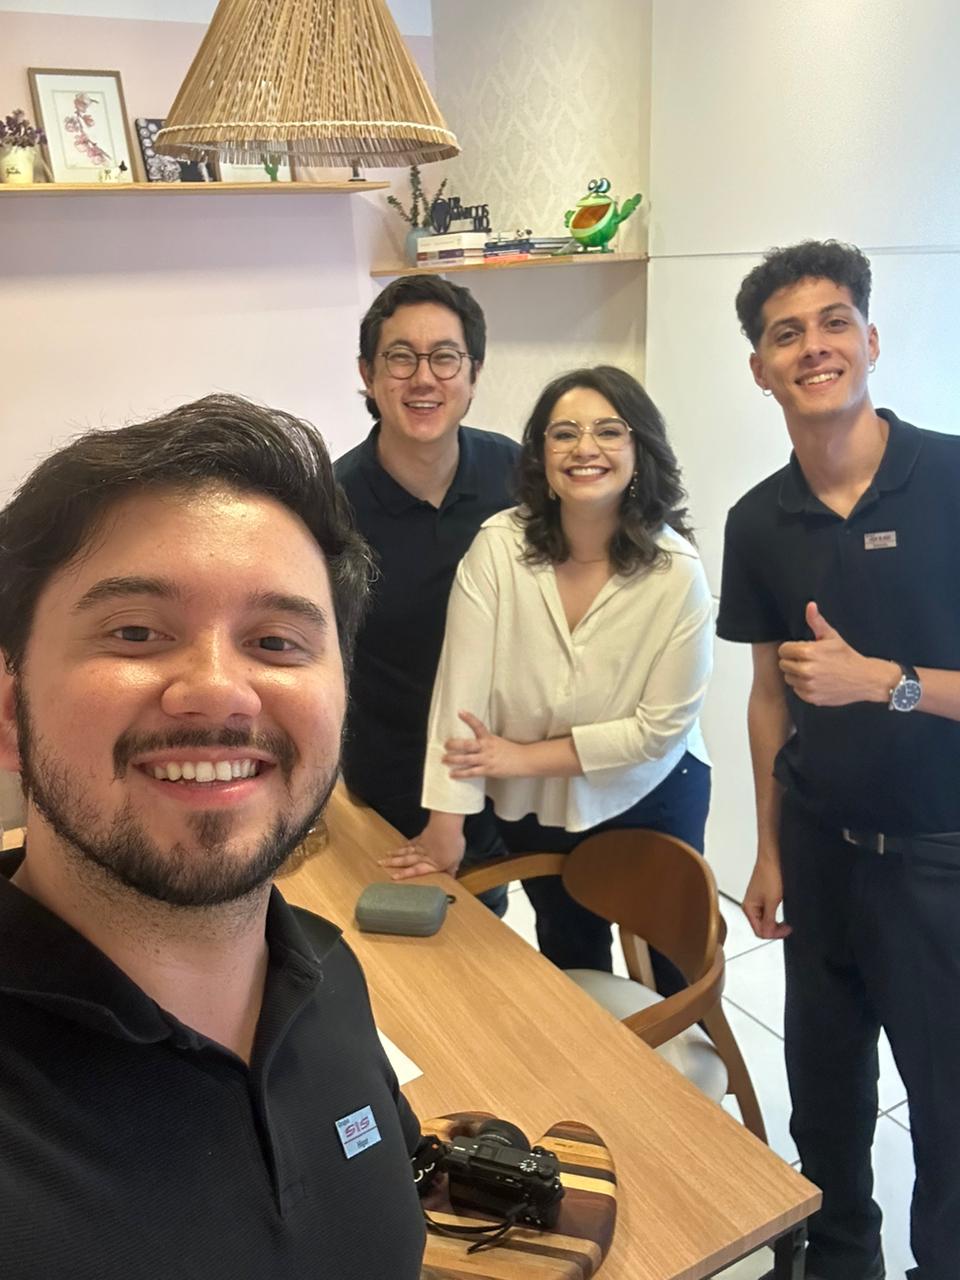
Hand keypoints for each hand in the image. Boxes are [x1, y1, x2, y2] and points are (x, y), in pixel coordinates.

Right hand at [379, 822, 464, 880]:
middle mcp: (423, 855)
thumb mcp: (456, 859)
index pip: (415, 871)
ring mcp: (422, 845)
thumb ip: (452, 868)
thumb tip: (451, 876)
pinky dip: (407, 843)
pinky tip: (403, 844)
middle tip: (380, 864)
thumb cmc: (452, 842)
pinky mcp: (423, 835)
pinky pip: (412, 841)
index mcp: (431, 864)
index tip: (393, 877)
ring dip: (396, 853)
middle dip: (393, 863)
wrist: (447, 825)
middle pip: (405, 860)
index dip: (404, 875)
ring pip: (406, 850)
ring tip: (386, 855)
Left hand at [442, 711, 525, 779]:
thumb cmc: (510, 751)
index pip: (478, 726)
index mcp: (489, 738)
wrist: (524, 760)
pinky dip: (460, 774)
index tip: (460, 712)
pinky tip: (452, 774)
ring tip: (444, 760)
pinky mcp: (488, 770)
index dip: (469, 719)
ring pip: (466, 759)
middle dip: (454, 745)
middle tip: (445, 745)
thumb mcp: (497, 741)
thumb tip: (470, 743)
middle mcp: (486, 747)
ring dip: (453, 760)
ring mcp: (486, 759)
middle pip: (467, 745)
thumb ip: (485, 742)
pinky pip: (471, 772)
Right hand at [742, 852, 791, 939]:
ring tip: (786, 922)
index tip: (787, 930)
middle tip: (788, 927)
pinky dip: (776, 916)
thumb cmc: (769, 874)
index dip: (774, 934)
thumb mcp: (772, 901)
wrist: (773, 858)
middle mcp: (751, 906)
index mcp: (748, 908)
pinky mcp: (764, 897)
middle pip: (761, 927)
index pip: (759, 931)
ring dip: (776, 923)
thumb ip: (769, 920)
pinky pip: (768, 913)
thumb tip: (768, 934)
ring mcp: (757, 902)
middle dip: (775, 930)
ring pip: (766, 921)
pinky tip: (782, 914)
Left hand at [777, 602, 896, 706]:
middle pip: (783, 664)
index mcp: (808, 652)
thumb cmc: (847, 656)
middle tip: (808, 660)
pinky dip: (803, 687)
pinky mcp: (811, 697)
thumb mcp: (832, 636)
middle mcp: (806, 670)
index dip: (790, 649)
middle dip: (793, 661)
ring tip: (812, 670)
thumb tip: (810, 605)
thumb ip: (816, 622)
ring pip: (789, 678)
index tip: (800, 649)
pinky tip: (816, 681)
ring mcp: (808, 685)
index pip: (783, 650)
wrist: (864, 679)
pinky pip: (796, 690)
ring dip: (796, 674)